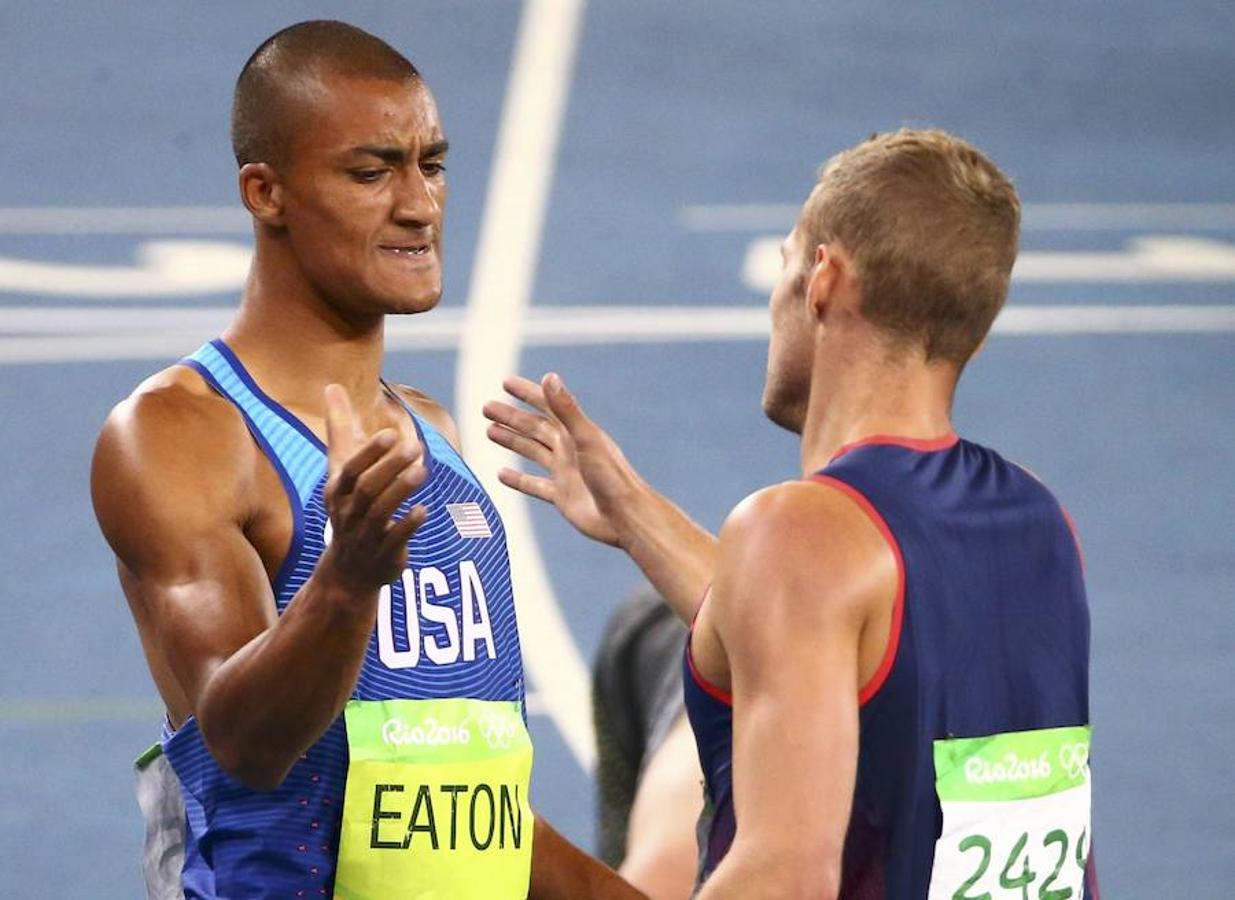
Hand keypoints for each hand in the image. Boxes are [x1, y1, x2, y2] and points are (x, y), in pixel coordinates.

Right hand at [319, 384, 426, 592]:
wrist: (347, 569)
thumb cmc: (348, 505)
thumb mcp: (340, 467)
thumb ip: (338, 427)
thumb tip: (331, 385)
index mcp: (338, 489)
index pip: (351, 468)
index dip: (370, 452)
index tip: (391, 432)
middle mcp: (348, 512)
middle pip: (367, 488)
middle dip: (389, 468)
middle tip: (415, 446)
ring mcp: (365, 535)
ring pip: (380, 513)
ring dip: (400, 491)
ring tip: (422, 471)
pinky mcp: (384, 555)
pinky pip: (394, 540)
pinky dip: (407, 525)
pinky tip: (423, 510)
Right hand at [483, 373, 637, 547]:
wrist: (625, 517)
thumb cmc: (611, 477)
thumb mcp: (585, 438)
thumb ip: (566, 409)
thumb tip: (549, 376)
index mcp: (575, 433)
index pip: (547, 406)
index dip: (527, 393)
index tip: (505, 383)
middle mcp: (569, 449)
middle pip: (534, 428)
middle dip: (511, 417)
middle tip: (486, 407)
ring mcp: (565, 473)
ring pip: (532, 451)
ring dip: (512, 441)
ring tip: (489, 431)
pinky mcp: (562, 496)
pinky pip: (534, 485)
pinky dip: (518, 480)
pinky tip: (501, 474)